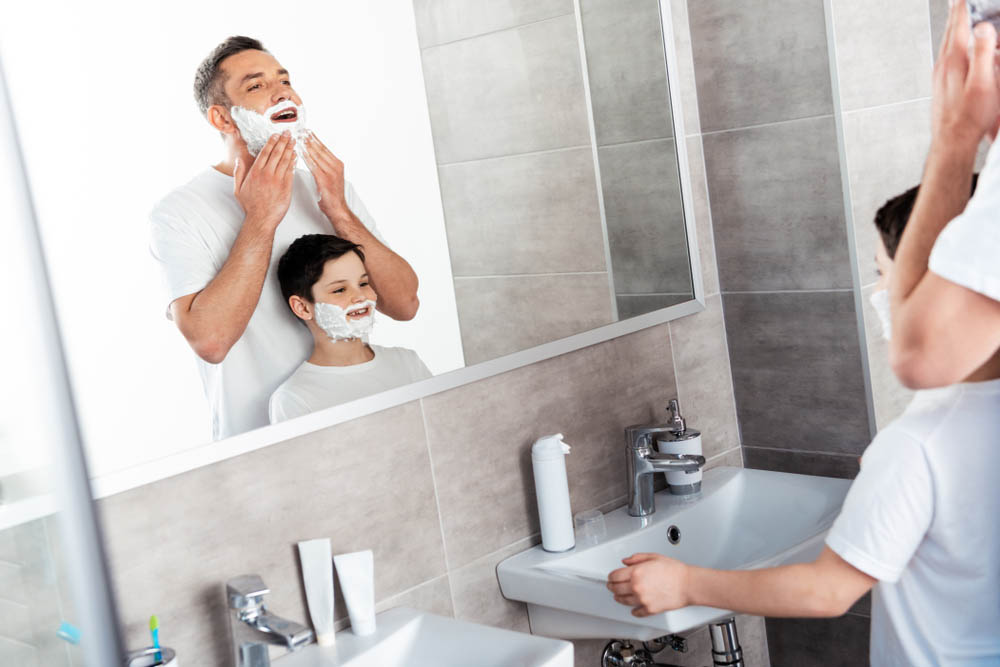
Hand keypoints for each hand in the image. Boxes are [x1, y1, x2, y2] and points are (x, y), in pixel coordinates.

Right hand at [233, 132, 295, 229]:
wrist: (261, 219)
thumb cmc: (250, 206)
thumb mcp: (238, 189)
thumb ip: (238, 172)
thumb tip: (239, 160)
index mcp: (255, 172)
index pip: (265, 153)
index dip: (271, 142)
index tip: (276, 135)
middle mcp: (267, 174)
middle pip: (276, 153)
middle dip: (283, 141)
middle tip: (288, 133)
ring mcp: (277, 180)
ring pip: (285, 161)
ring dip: (290, 149)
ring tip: (293, 141)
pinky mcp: (286, 187)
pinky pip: (291, 172)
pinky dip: (293, 162)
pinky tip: (296, 156)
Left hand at [301, 132, 349, 220]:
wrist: (338, 209)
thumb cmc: (332, 196)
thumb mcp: (331, 177)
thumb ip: (325, 167)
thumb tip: (315, 158)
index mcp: (338, 164)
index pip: (324, 148)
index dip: (315, 139)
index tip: (307, 131)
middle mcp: (336, 166)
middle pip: (320, 149)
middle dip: (310, 139)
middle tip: (301, 130)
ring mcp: (331, 173)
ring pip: (317, 156)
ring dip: (307, 146)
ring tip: (299, 138)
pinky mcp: (325, 180)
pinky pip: (313, 166)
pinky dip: (306, 158)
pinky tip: (300, 152)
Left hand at [606, 553, 688, 616]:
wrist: (688, 585)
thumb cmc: (675, 571)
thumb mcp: (654, 557)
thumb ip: (637, 558)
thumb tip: (625, 561)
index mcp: (636, 572)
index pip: (615, 576)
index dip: (611, 577)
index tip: (611, 577)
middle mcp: (636, 587)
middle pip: (616, 589)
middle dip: (612, 587)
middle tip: (611, 586)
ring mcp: (642, 599)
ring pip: (623, 601)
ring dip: (619, 598)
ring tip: (619, 596)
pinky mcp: (649, 609)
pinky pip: (636, 612)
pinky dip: (634, 610)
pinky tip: (633, 608)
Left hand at [931, 0, 999, 154]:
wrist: (951, 142)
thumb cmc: (969, 117)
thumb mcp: (984, 82)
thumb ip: (983, 53)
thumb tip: (982, 28)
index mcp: (953, 61)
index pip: (957, 27)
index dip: (962, 9)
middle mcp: (942, 67)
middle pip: (949, 34)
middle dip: (956, 16)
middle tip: (958, 2)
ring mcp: (939, 77)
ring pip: (947, 47)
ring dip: (954, 32)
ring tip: (959, 21)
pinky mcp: (941, 87)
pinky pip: (947, 60)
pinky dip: (953, 48)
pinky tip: (959, 52)